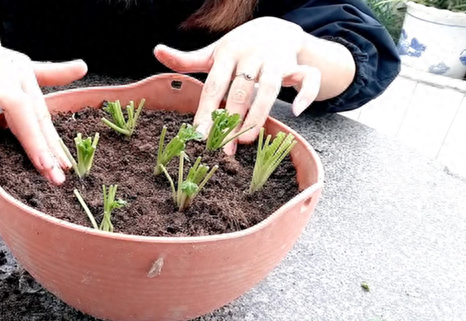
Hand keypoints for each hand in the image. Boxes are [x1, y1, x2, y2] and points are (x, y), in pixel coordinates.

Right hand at [0, 34, 86, 184]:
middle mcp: (7, 73)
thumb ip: (47, 73)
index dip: (54, 142)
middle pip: (33, 113)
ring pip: (9, 103)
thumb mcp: (15, 65)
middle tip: (58, 175)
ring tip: (41, 162)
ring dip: (27, 134)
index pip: (41, 114)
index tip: (65, 169)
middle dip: (48, 146)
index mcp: (22, 74)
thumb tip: (83, 67)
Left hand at [154, 17, 320, 154]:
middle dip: (231, 120)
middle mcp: (252, 54)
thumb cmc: (239, 48)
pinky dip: (305, 95)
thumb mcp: (214, 52)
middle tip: (222, 147)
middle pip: (240, 90)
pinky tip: (295, 112)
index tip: (198, 136)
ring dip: (259, 113)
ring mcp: (276, 59)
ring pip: (270, 86)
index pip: (214, 85)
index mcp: (228, 52)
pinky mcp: (299, 64)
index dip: (206, 111)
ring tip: (247, 140)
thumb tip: (157, 51)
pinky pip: (308, 78)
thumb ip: (188, 60)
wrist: (276, 28)